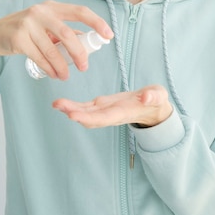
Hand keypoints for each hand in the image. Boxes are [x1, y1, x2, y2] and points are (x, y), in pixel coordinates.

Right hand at [0, 1, 112, 79]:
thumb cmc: (26, 30)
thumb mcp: (46, 25)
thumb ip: (65, 31)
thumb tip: (89, 42)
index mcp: (52, 7)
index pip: (80, 11)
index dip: (97, 23)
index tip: (109, 36)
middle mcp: (41, 12)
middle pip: (67, 34)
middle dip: (79, 53)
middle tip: (84, 67)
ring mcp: (28, 24)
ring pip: (53, 50)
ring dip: (62, 67)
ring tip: (66, 76)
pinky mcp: (19, 38)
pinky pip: (39, 57)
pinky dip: (49, 68)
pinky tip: (54, 74)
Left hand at [52, 85, 173, 127]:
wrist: (152, 108)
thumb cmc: (156, 101)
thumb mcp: (159, 96)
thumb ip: (154, 96)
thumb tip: (147, 96)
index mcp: (124, 112)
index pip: (104, 117)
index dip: (89, 117)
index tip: (74, 115)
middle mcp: (111, 115)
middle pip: (91, 118)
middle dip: (74, 112)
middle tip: (58, 105)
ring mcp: (105, 111)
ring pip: (85, 113)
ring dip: (70, 109)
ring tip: (56, 104)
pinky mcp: (102, 105)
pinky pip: (85, 107)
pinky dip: (73, 105)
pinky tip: (61, 103)